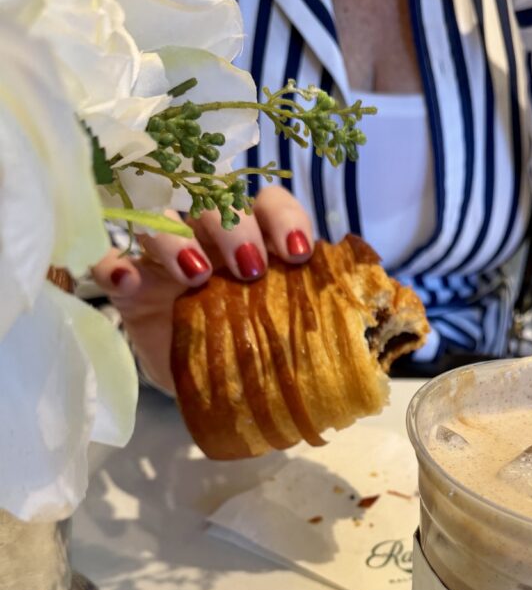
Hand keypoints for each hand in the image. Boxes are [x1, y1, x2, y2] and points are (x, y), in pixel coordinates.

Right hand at [92, 186, 313, 392]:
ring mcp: (164, 258)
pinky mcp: (127, 285)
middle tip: (249, 270)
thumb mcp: (286, 337)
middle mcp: (209, 237)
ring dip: (175, 238)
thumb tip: (366, 340)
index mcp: (256, 241)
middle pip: (213, 200)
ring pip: (159, 217)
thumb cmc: (252, 353)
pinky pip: (107, 258)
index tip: (298, 253)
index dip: (285, 218)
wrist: (207, 390)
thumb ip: (314, 322)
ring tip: (195, 276)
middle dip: (234, 227)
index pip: (270, 203)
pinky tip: (127, 284)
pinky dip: (112, 265)